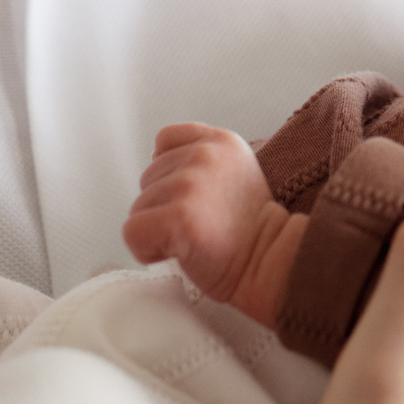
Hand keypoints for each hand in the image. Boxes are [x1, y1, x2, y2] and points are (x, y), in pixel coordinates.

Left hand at [123, 123, 305, 326]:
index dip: (169, 172)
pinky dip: (147, 250)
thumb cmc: (250, 230)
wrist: (271, 263)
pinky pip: (132, 232)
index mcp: (220, 141)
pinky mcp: (178, 217)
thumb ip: (201, 159)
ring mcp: (190, 184)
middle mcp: (204, 155)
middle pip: (147, 178)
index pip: (165, 139)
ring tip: (194, 239)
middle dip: (164, 206)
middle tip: (201, 223)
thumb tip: (155, 166)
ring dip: (157, 231)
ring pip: (138, 208)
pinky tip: (179, 252)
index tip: (192, 197)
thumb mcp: (235, 171)